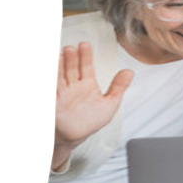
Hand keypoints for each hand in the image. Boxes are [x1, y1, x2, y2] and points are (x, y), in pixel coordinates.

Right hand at [53, 42, 133, 169]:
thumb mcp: (109, 104)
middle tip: (72, 48)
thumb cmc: (91, 122)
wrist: (75, 138)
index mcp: (87, 85)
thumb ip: (118, 87)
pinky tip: (52, 69)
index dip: (85, 56)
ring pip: (61, 75)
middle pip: (72, 68)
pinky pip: (52, 87)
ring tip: (62, 53)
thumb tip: (130, 71)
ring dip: (60, 65)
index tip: (84, 45)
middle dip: (72, 58)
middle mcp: (74, 86)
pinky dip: (52, 78)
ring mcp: (63, 93)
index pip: (86, 67)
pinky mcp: (54, 101)